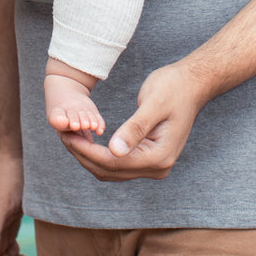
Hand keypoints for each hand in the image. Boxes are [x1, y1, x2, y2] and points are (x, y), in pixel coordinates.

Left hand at [60, 59, 201, 180]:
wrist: (192, 84)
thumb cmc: (173, 88)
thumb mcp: (153, 103)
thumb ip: (134, 128)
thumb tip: (113, 150)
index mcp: (159, 156)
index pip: (114, 162)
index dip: (88, 152)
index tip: (67, 136)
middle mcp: (158, 167)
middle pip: (111, 171)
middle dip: (85, 155)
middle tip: (63, 136)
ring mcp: (154, 165)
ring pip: (113, 170)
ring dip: (90, 157)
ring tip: (70, 138)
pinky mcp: (149, 158)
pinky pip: (119, 164)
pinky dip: (101, 155)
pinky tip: (87, 141)